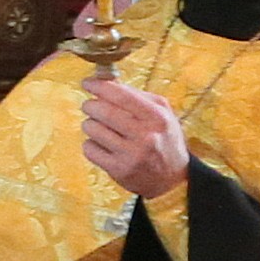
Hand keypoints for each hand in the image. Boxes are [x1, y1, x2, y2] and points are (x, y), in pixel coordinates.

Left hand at [79, 78, 189, 200]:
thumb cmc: (164, 140)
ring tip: (99, 127)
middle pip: (103, 112)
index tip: (87, 82)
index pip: (122, 96)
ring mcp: (131, 155)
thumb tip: (108, 81)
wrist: (172, 179)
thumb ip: (138, 96)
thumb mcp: (162, 114)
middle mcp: (145, 136)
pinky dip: (90, 144)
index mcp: (157, 118)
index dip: (100, 86)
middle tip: (89, 106)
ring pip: (92, 129)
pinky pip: (89, 149)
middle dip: (90, 105)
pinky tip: (102, 144)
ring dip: (90, 125)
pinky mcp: (118, 170)